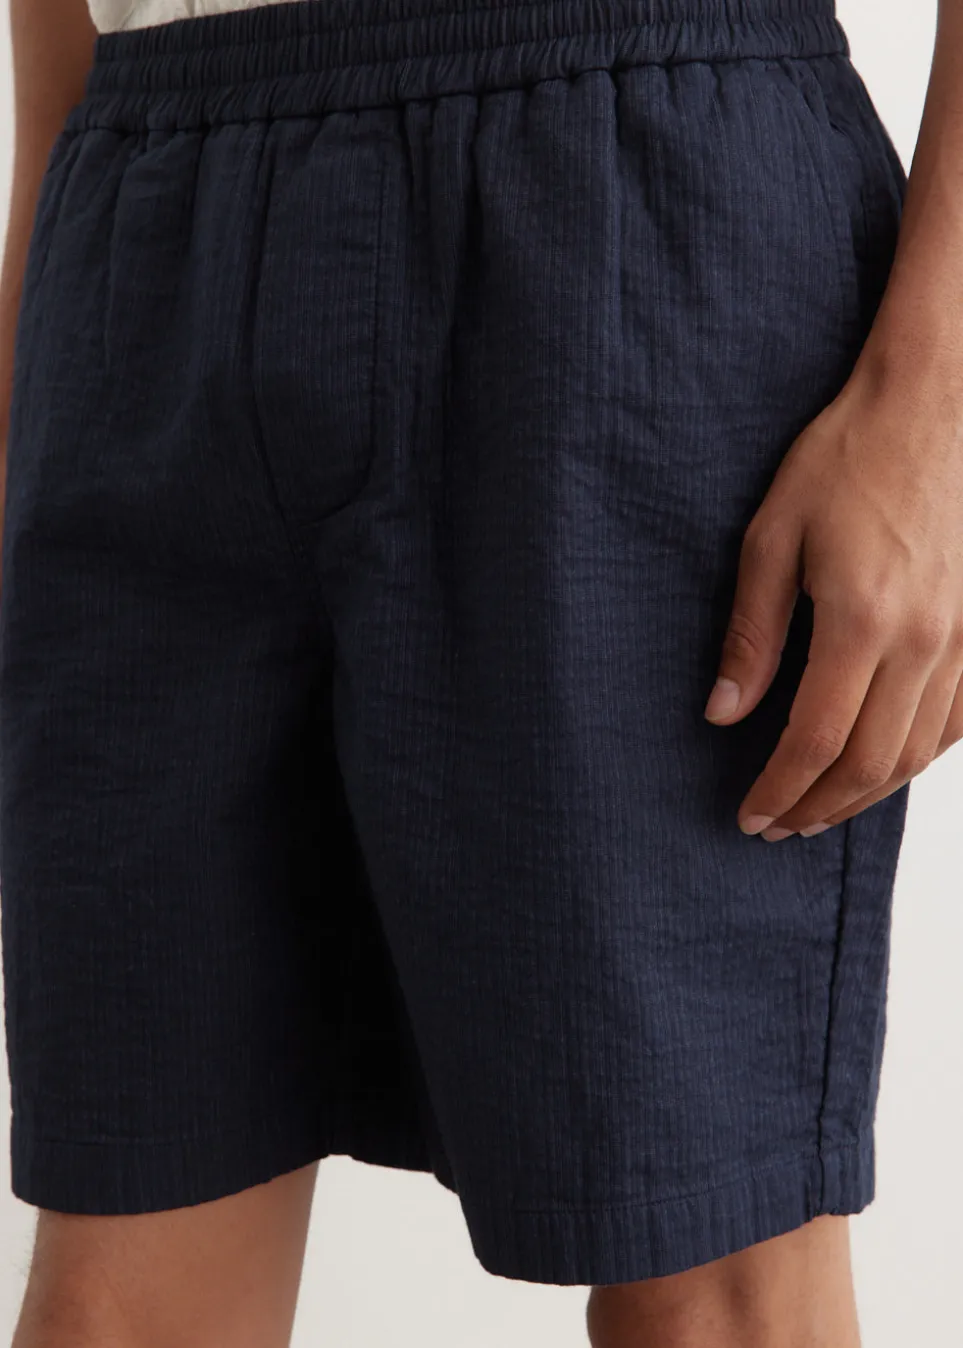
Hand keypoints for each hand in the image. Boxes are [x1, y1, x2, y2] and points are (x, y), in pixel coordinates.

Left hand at [704, 356, 962, 839]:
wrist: (935, 405)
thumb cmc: (846, 459)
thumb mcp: (771, 537)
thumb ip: (751, 634)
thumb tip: (723, 712)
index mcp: (862, 620)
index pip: (816, 741)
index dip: (779, 790)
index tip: (748, 817)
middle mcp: (925, 643)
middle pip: (871, 763)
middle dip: (817, 806)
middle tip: (775, 827)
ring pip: (919, 753)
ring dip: (866, 795)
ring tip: (819, 810)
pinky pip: (957, 723)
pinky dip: (917, 759)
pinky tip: (884, 767)